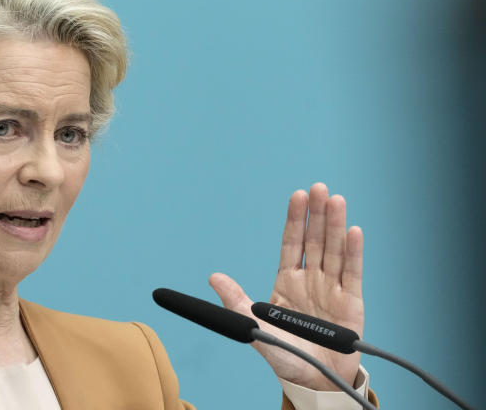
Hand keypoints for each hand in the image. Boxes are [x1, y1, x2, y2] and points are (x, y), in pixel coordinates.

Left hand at [209, 183, 363, 390]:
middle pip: (315, 240)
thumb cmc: (283, 353)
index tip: (297, 196)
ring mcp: (332, 289)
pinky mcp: (352, 303)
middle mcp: (311, 279)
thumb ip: (236, 301)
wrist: (312, 379)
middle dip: (317, 214)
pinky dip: (354, 252)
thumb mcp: (254, 326)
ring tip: (336, 200)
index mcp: (287, 281)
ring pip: (334, 250)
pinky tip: (354, 231)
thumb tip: (213, 277)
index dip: (294, 220)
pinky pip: (353, 273)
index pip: (291, 243)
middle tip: (318, 188)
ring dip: (336, 225)